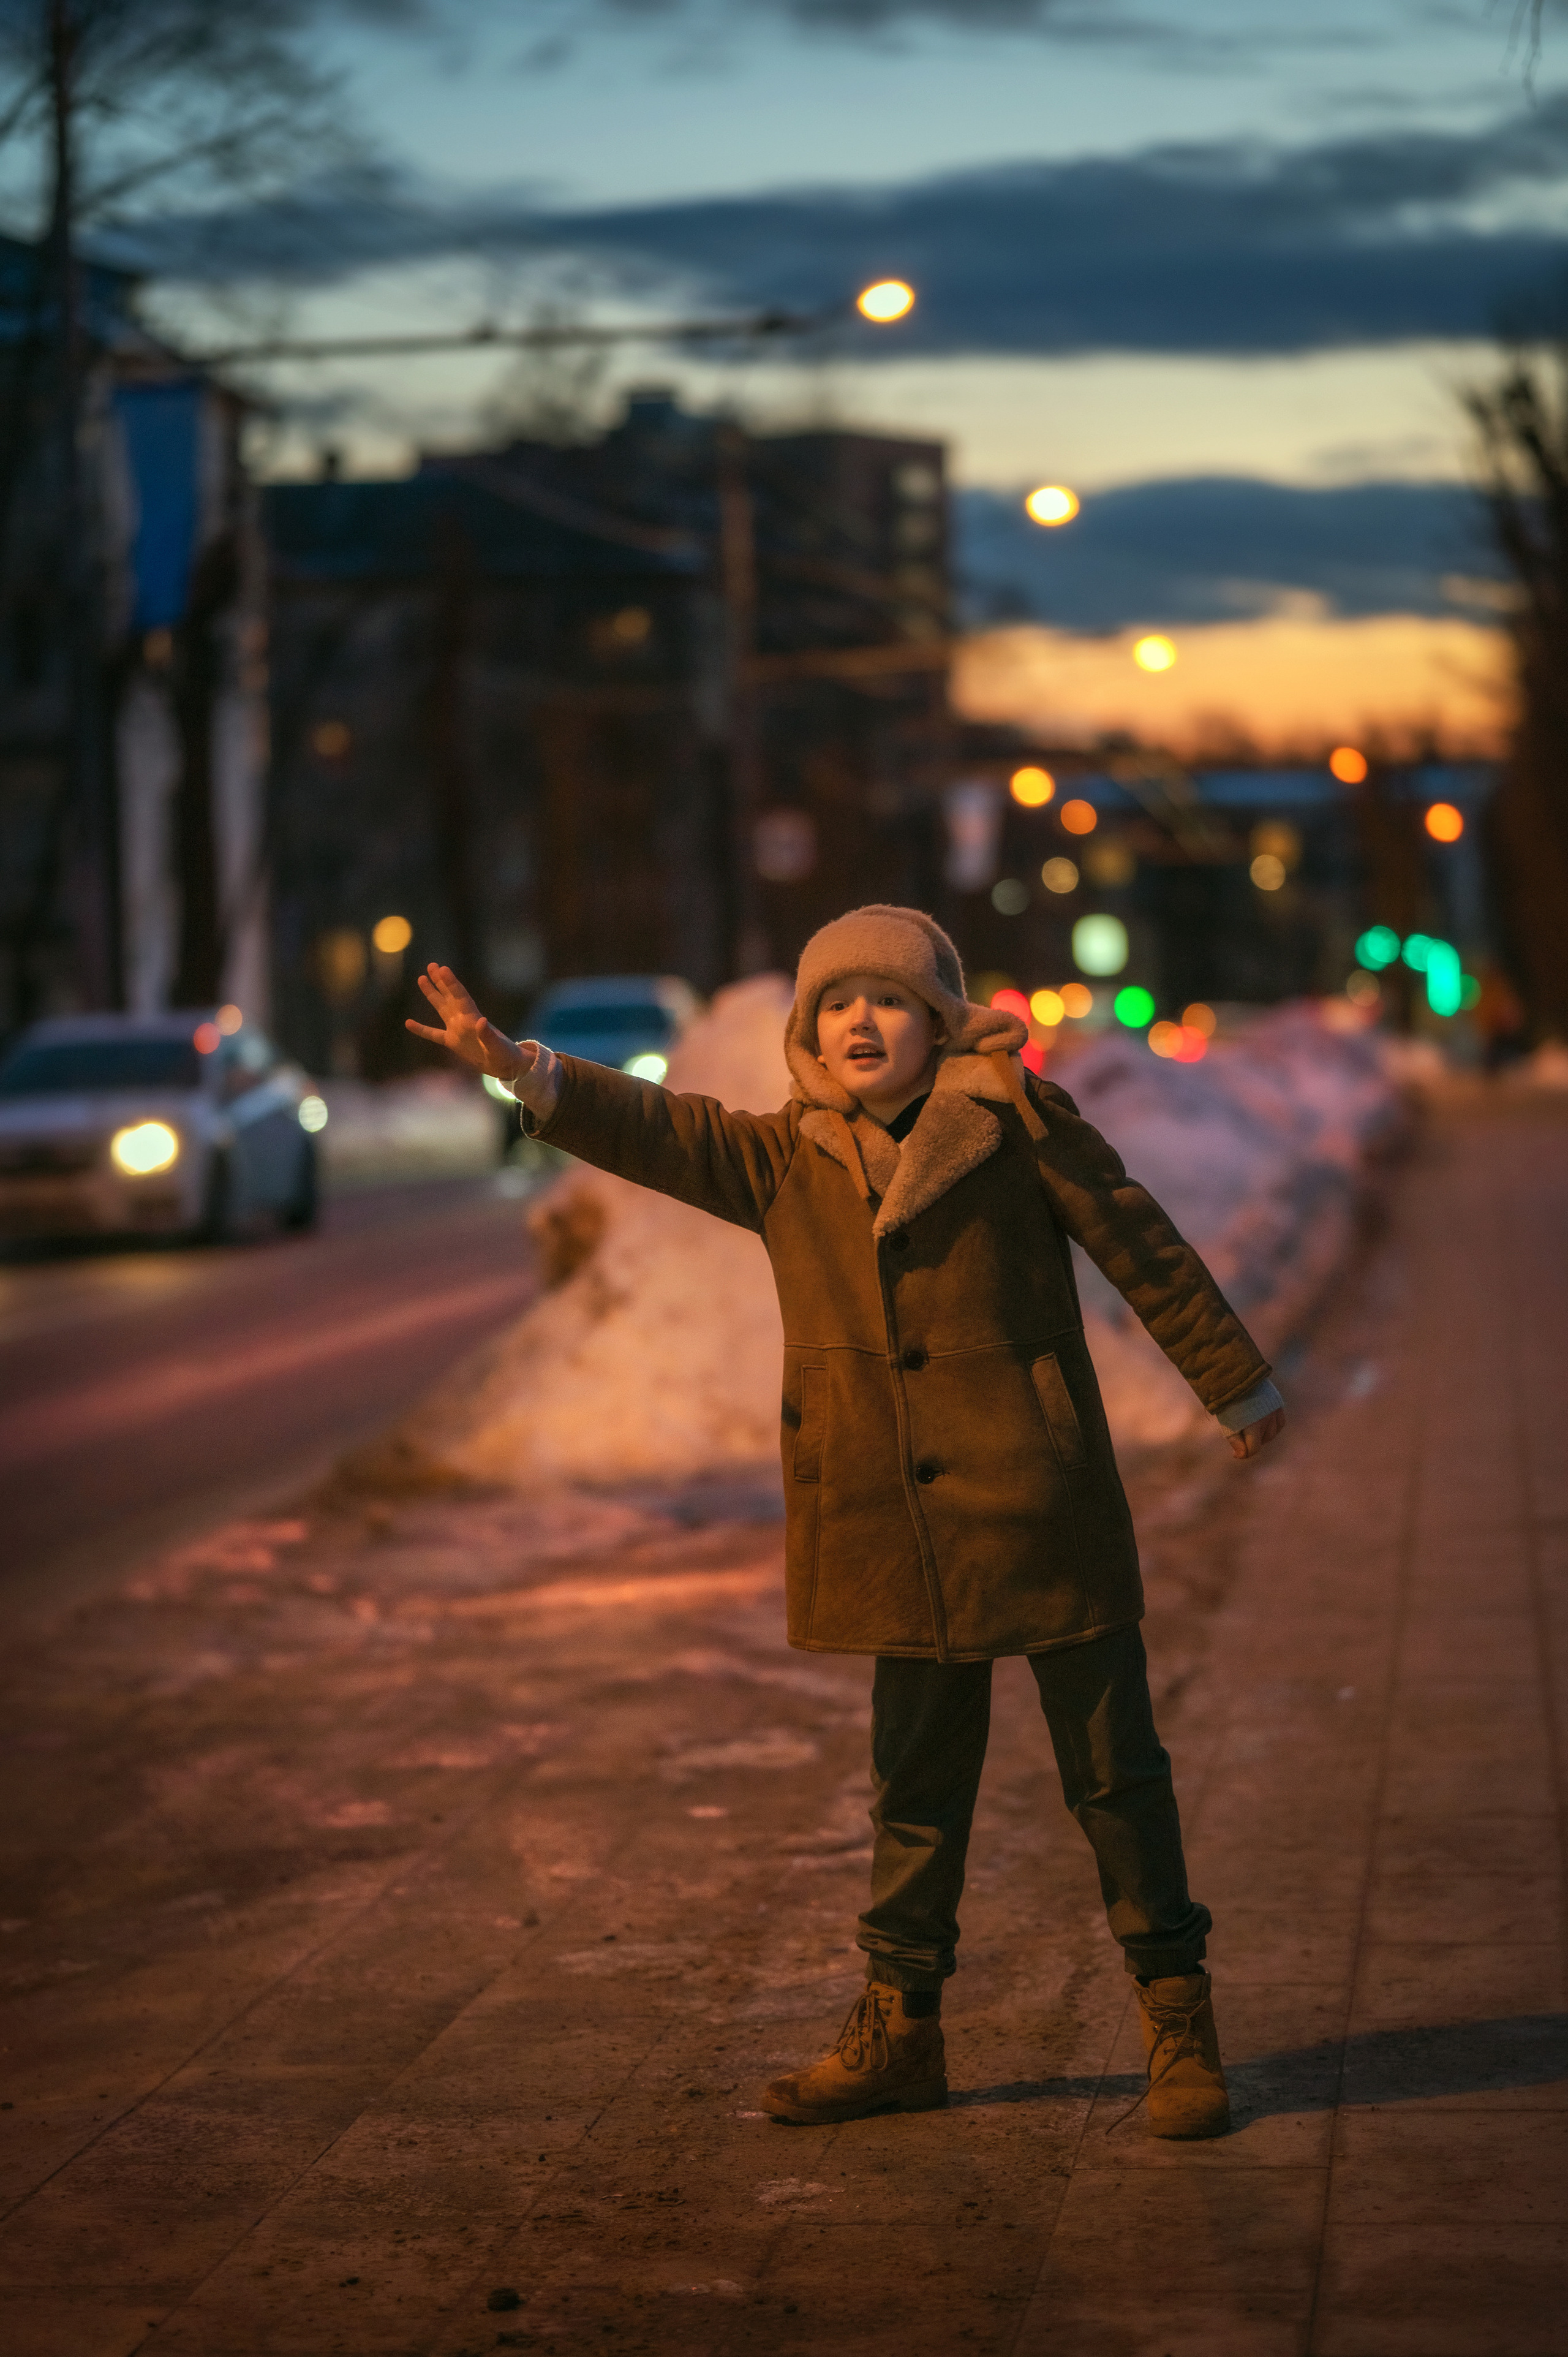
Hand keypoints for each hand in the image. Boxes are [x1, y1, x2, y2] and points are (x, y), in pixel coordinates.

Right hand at [406, 963, 527, 1087]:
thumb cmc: (504, 1055)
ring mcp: (457, 1029)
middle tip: (431, 965)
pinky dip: (422, 1029)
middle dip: (441, 981)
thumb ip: (488, 1035)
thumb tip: (482, 1021)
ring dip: (432, 994)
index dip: (451, 983)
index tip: (443, 969)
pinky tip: (408, 1023)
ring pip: (441, 1008)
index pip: (460, 997)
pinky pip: (434, 1034)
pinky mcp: (453, 1042)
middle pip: (449, 996)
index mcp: (473, 1018)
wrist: (505, 1065)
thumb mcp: (497, 1047)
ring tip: (421, 979)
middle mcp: (464, 1020)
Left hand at [1229, 1405, 1285, 1460]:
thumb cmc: (1229, 1403)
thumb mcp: (1228, 1423)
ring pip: (1272, 1434)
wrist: (1238, 1377)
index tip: (1236, 1453)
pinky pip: (1280, 1423)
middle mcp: (1266, 1420)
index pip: (1254, 1449)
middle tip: (1241, 1436)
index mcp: (1253, 1425)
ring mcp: (1274, 1412)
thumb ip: (1235, 1441)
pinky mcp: (1278, 1405)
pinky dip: (1273, 1427)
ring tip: (1251, 1430)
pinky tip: (1264, 1425)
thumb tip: (1240, 1455)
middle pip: (1262, 1441)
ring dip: (1262, 1436)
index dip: (1244, 1454)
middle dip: (1251, 1442)